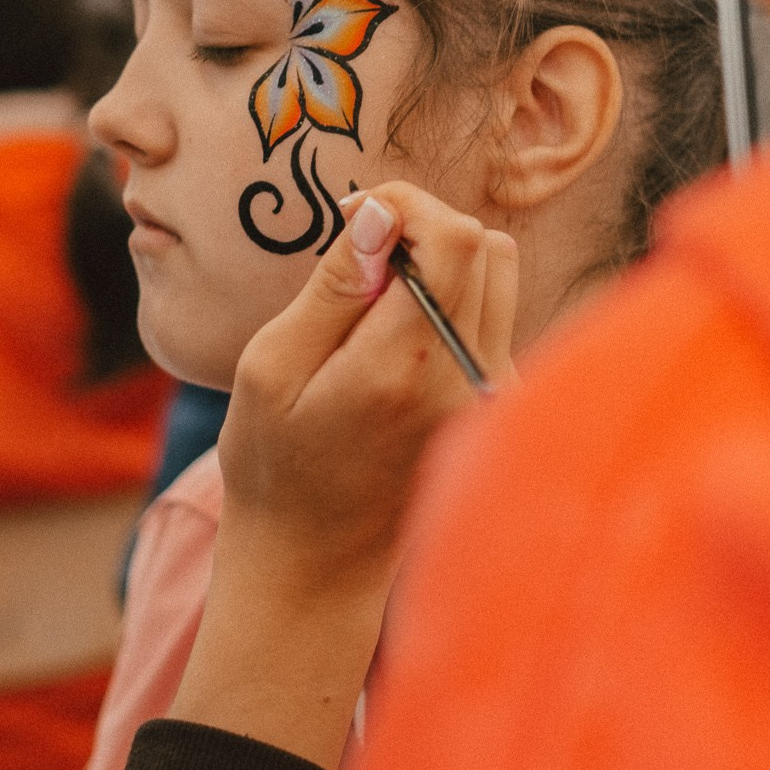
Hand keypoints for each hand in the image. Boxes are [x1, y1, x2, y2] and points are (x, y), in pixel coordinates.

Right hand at [168, 184, 518, 768]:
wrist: (314, 564)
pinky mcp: (497, 405)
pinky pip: (492, 316)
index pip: (454, 236)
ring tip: (373, 307)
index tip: (355, 218)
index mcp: (406, 366)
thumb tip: (383, 213)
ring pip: (498, 275)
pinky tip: (394, 345)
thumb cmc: (274, 466)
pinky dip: (449, 303)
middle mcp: (467, 379)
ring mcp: (491, 396)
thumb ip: (334, 287)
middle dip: (424, 229)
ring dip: (440, 264)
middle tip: (359, 258)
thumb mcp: (271, 367)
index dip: (406, 205)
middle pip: (487, 245)